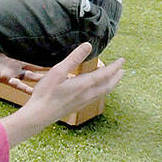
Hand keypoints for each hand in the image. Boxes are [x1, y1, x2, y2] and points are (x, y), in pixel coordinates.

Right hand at [0, 43, 122, 145]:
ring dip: (111, 84)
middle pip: (108, 85)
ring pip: (103, 92)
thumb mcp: (57, 71)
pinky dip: (102, 90)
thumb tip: (88, 45)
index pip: (105, 74)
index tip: (122, 61)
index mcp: (84, 84)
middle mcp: (87, 94)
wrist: (40, 116)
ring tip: (113, 79)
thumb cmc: (46, 93)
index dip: (115, 67)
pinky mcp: (78, 106)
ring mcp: (83, 101)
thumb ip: (73, 58)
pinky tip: (96, 90)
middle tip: (122, 70)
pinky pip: (96, 97)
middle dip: (116, 76)